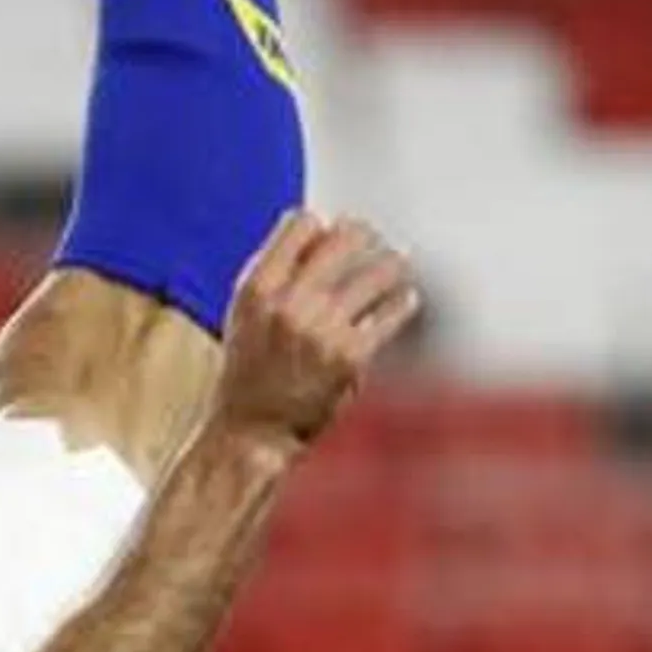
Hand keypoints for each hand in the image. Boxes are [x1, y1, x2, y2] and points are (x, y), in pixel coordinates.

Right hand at [206, 210, 420, 453]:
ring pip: (381, 269)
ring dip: (393, 265)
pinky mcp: (352, 355)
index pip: (303, 222)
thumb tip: (326, 228)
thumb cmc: (252, 367)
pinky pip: (394, 311)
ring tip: (397, 268)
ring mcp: (323, 328)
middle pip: (347, 236)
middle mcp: (289, 303)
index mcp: (257, 287)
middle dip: (365, 235)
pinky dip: (403, 302)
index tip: (332, 237)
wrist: (254, 428)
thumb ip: (278, 271)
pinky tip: (403, 301)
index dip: (322, 225)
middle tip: (373, 243)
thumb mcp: (248, 312)